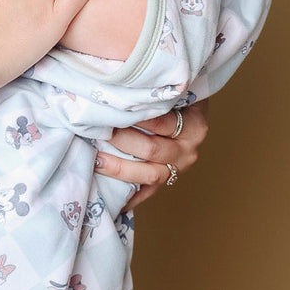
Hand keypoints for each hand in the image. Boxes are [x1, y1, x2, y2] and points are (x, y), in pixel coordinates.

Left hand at [95, 100, 209, 209]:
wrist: (190, 114)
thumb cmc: (178, 100)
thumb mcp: (175, 92)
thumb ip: (158, 94)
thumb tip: (124, 92)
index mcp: (193, 127)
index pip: (162, 123)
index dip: (136, 118)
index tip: (113, 111)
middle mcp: (188, 151)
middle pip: (151, 150)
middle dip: (122, 141)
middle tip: (100, 131)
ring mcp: (177, 169)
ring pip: (148, 175)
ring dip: (119, 168)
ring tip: (97, 159)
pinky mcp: (166, 181)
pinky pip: (146, 193)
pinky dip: (129, 198)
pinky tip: (109, 196)